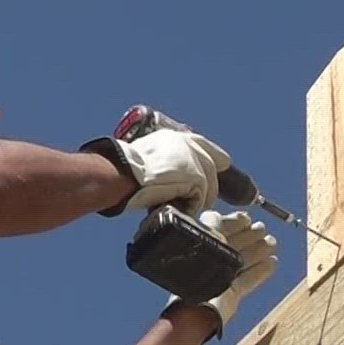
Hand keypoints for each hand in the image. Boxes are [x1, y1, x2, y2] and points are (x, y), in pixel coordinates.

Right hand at [85, 129, 230, 215]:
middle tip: (200, 202)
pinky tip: (177, 206)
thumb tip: (170, 181)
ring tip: (179, 205)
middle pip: (212, 167)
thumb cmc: (123, 172)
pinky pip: (200, 197)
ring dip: (196, 199)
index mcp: (172, 137)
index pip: (202, 144)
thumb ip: (163, 163)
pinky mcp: (195, 176)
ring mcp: (192, 159)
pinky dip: (190, 206)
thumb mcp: (145, 161)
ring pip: (208, 186)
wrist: (121, 173)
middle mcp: (186, 143)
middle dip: (208, 187)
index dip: (213, 158)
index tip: (222, 166)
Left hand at [166, 210, 277, 337]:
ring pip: (240, 262)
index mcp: (194, 249)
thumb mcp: (199, 246)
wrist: (192, 314)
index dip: (231, 222)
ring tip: (271, 244)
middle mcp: (207, 263)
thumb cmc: (189, 280)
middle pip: (231, 245)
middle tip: (261, 229)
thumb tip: (215, 218)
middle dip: (248, 236)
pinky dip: (260, 273)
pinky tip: (272, 263)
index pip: (214, 230)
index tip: (245, 218)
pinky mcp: (230, 296)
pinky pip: (247, 282)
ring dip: (257, 252)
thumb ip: (209, 232)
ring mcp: (219, 280)